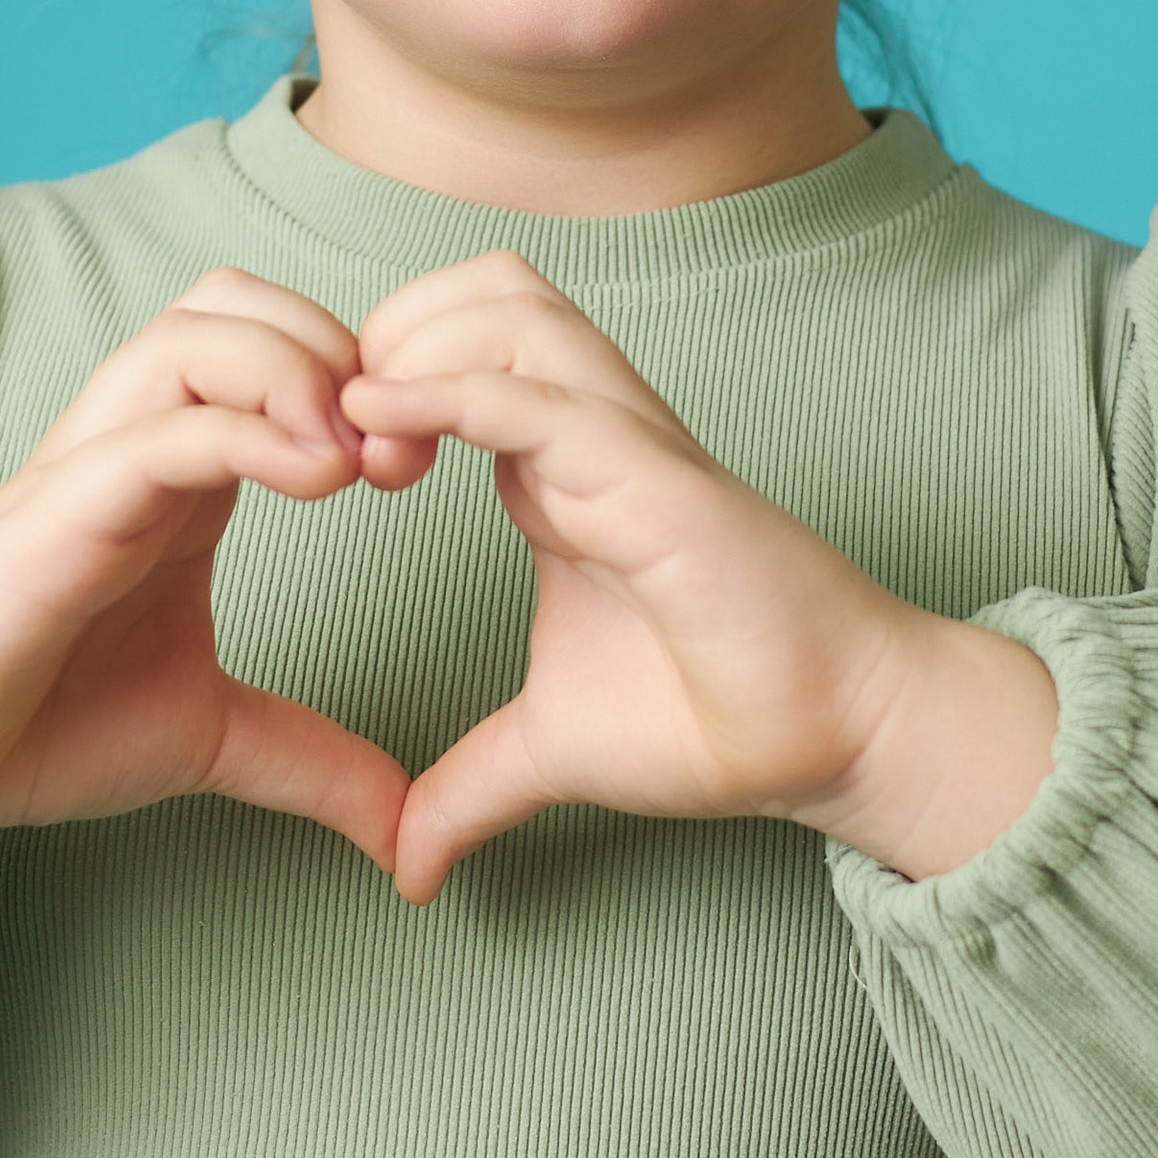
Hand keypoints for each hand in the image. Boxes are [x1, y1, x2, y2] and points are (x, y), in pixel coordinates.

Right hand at [0, 272, 413, 872]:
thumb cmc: (29, 722)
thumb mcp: (208, 739)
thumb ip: (311, 763)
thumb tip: (404, 827)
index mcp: (180, 476)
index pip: (276, 349)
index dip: (365, 381)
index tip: (424, 467)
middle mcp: (138, 445)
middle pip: (238, 302)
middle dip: (340, 346)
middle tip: (401, 448)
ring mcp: (93, 466)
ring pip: (196, 332)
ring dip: (299, 368)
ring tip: (357, 458)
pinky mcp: (56, 511)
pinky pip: (158, 427)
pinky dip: (248, 428)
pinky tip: (316, 478)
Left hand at [344, 254, 1058, 902]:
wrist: (831, 739)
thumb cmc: (716, 717)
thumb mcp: (551, 751)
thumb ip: (470, 787)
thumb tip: (405, 867)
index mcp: (560, 469)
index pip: (460, 347)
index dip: (381, 373)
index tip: (326, 459)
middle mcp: (592, 433)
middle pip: (481, 289)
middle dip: (391, 327)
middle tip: (339, 427)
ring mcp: (627, 444)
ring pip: (514, 308)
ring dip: (418, 343)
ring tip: (360, 425)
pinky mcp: (655, 479)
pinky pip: (543, 397)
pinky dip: (453, 392)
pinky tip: (383, 421)